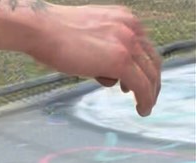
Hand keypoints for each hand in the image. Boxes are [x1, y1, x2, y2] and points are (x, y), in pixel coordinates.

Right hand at [33, 4, 160, 116]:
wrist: (44, 30)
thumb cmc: (54, 34)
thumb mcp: (86, 37)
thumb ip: (100, 50)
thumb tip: (103, 70)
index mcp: (123, 19)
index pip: (142, 46)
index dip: (144, 67)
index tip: (139, 81)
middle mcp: (131, 28)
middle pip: (152, 59)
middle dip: (153, 82)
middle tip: (149, 97)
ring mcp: (127, 43)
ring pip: (151, 73)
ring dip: (151, 93)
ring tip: (145, 107)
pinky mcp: (120, 60)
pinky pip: (141, 84)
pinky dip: (145, 98)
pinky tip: (142, 109)